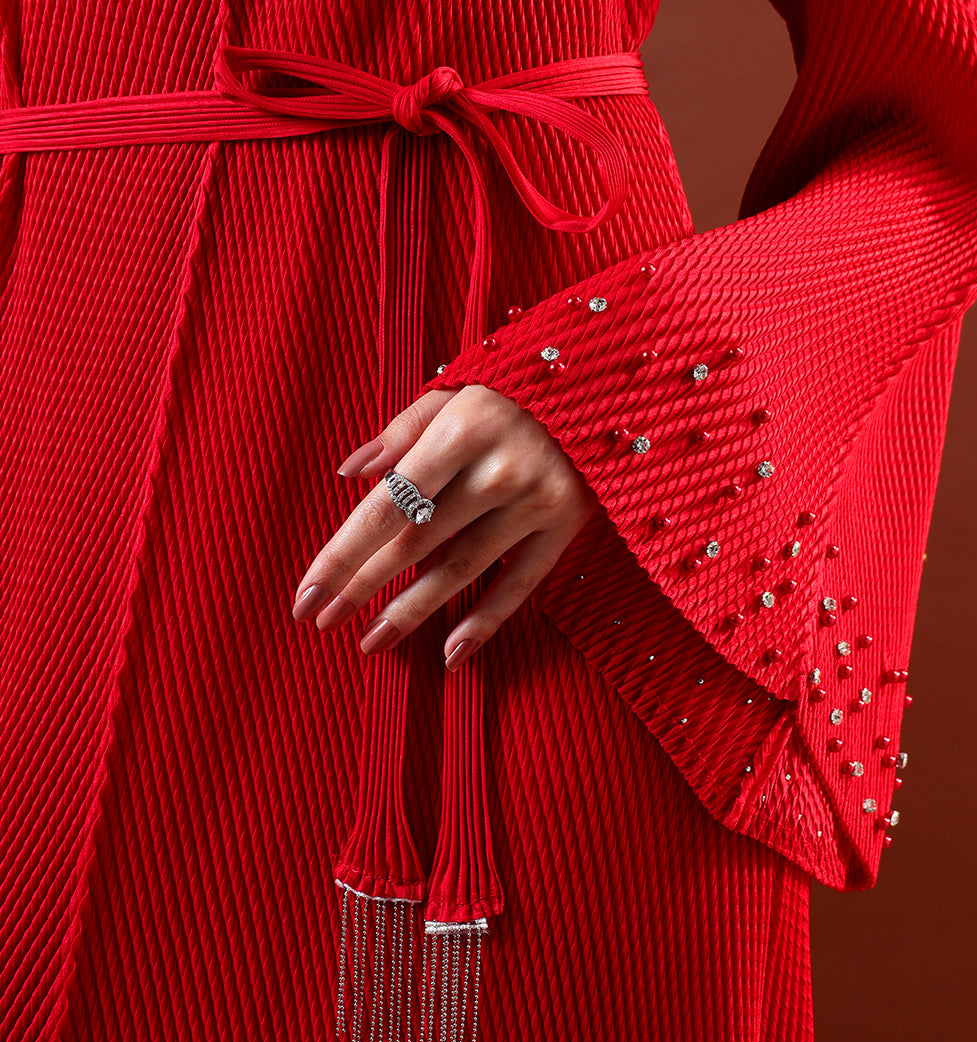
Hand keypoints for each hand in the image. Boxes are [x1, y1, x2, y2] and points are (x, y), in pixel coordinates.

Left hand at [290, 384, 601, 668]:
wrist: (604, 387)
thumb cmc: (512, 391)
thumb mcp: (456, 389)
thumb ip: (401, 430)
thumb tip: (351, 474)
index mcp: (462, 428)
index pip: (388, 504)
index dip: (344, 553)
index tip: (307, 594)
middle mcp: (498, 469)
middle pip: (417, 541)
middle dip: (364, 586)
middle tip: (323, 622)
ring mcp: (535, 501)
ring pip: (461, 568)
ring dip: (412, 611)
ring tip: (371, 641)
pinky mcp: (566, 525)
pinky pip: (519, 585)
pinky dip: (484, 622)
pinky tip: (450, 654)